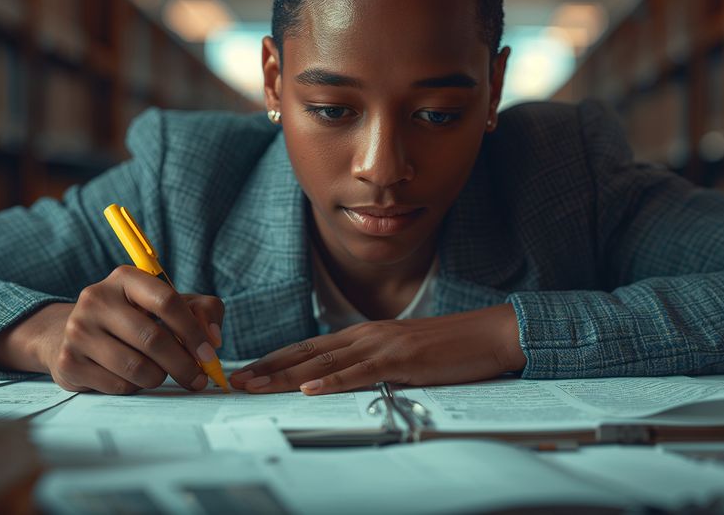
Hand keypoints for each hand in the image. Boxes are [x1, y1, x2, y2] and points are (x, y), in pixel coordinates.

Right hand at [0, 265, 224, 394]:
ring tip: (161, 374)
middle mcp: (96, 299)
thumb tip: (213, 339)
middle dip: (184, 364)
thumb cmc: (135, 318)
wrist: (72, 335)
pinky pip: (119, 385)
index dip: (194, 331)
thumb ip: (203, 311)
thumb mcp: (169, 305)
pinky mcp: (69, 362)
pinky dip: (135, 387)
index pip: (167, 301)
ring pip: (137, 368)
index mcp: (125, 278)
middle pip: (153, 339)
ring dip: (159, 378)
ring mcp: (78, 331)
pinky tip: (131, 377)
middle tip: (198, 379)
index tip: (210, 354)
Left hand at [229, 304, 525, 394]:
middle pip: (306, 353)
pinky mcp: (400, 359)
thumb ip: (373, 363)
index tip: (248, 372)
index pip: (310, 348)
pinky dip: (330, 382)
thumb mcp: (402, 355)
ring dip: (285, 375)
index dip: (276, 359)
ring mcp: (382, 345)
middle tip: (235, 381)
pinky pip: (358, 373)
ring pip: (323, 363)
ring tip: (256, 386)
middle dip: (268, 367)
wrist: (488, 333)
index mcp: (364, 334)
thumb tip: (346, 379)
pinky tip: (308, 390)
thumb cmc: (449, 348)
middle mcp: (366, 335)